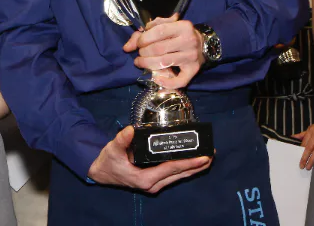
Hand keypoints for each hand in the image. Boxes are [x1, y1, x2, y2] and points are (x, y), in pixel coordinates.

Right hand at [88, 126, 211, 192]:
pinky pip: (173, 175)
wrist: (101, 172)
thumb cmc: (108, 161)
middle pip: (179, 175)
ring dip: (193, 168)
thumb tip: (131, 130)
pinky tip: (193, 162)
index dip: (188, 163)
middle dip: (196, 166)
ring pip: (178, 177)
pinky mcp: (154, 180)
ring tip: (207, 159)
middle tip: (212, 155)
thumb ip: (121, 140)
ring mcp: (154, 184)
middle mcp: (152, 184)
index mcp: (145, 178)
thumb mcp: (112, 149)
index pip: (171, 169)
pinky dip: (185, 169)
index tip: (202, 158)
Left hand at [124, 15, 204, 89]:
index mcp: (183, 26)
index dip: (144, 38)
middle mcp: (189, 40)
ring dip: (147, 64)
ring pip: (164, 63)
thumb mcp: (166, 27)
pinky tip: (156, 78)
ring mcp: (191, 56)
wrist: (204, 44)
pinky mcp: (194, 70)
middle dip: (144, 52)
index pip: (159, 31)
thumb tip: (127, 47)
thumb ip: (146, 32)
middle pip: (159, 48)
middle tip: (140, 54)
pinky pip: (180, 81)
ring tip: (140, 62)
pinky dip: (166, 83)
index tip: (138, 43)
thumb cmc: (180, 34)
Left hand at [291, 121, 313, 169]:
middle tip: (302, 165)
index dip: (302, 152)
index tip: (299, 159)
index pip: (305, 144)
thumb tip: (292, 137)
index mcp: (311, 131)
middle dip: (305, 158)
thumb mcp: (311, 128)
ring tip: (308, 167)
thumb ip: (302, 135)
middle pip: (310, 148)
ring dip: (312, 161)